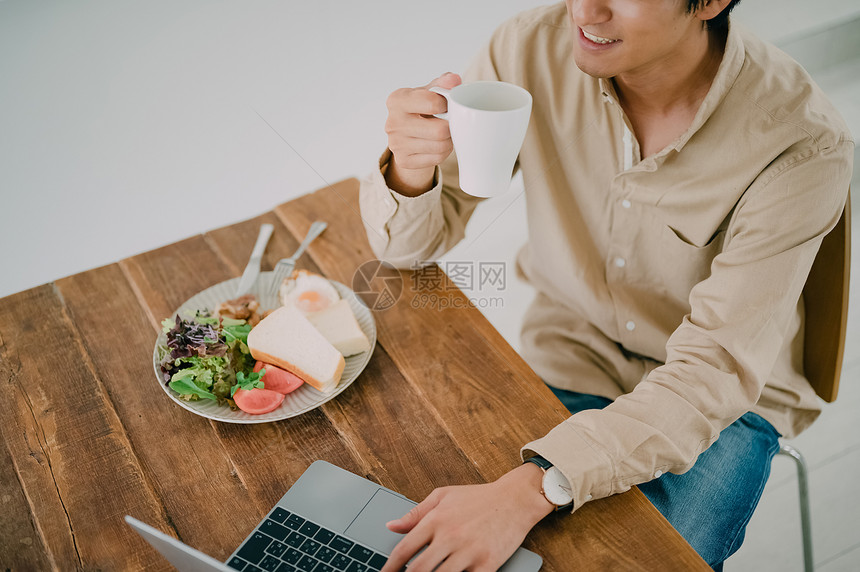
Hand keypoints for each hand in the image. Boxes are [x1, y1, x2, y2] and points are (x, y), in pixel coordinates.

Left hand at [380, 463, 553, 571]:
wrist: (516, 499)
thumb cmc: (479, 497)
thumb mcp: (443, 495)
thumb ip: (416, 512)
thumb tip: (391, 526)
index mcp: (436, 519)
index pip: (404, 549)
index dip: (389, 566)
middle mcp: (450, 536)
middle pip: (418, 569)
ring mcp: (469, 552)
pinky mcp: (487, 564)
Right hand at [384, 72, 461, 195]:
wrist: (407, 134)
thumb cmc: (421, 108)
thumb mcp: (429, 91)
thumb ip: (443, 83)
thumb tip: (454, 80)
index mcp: (397, 100)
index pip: (433, 102)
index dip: (447, 105)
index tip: (446, 106)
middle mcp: (392, 122)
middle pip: (439, 130)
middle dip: (450, 127)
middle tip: (449, 123)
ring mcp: (396, 144)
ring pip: (440, 146)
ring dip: (449, 140)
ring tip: (445, 134)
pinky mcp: (403, 161)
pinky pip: (436, 159)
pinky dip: (443, 152)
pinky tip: (438, 145)